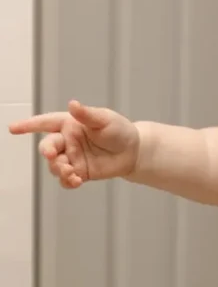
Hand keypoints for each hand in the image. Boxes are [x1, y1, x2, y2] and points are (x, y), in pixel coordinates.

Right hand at [8, 100, 139, 187]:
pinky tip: (76, 181)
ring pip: (55, 165)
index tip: (13, 128)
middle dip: (46, 151)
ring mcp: (72, 157)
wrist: (134, 151)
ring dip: (59, 169)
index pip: (46, 123)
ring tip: (71, 171)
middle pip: (48, 146)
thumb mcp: (105, 120)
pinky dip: (67, 182)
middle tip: (51, 155)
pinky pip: (66, 180)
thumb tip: (73, 104)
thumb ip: (87, 114)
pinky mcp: (79, 172)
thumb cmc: (119, 130)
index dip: (29, 125)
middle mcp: (67, 141)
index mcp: (70, 124)